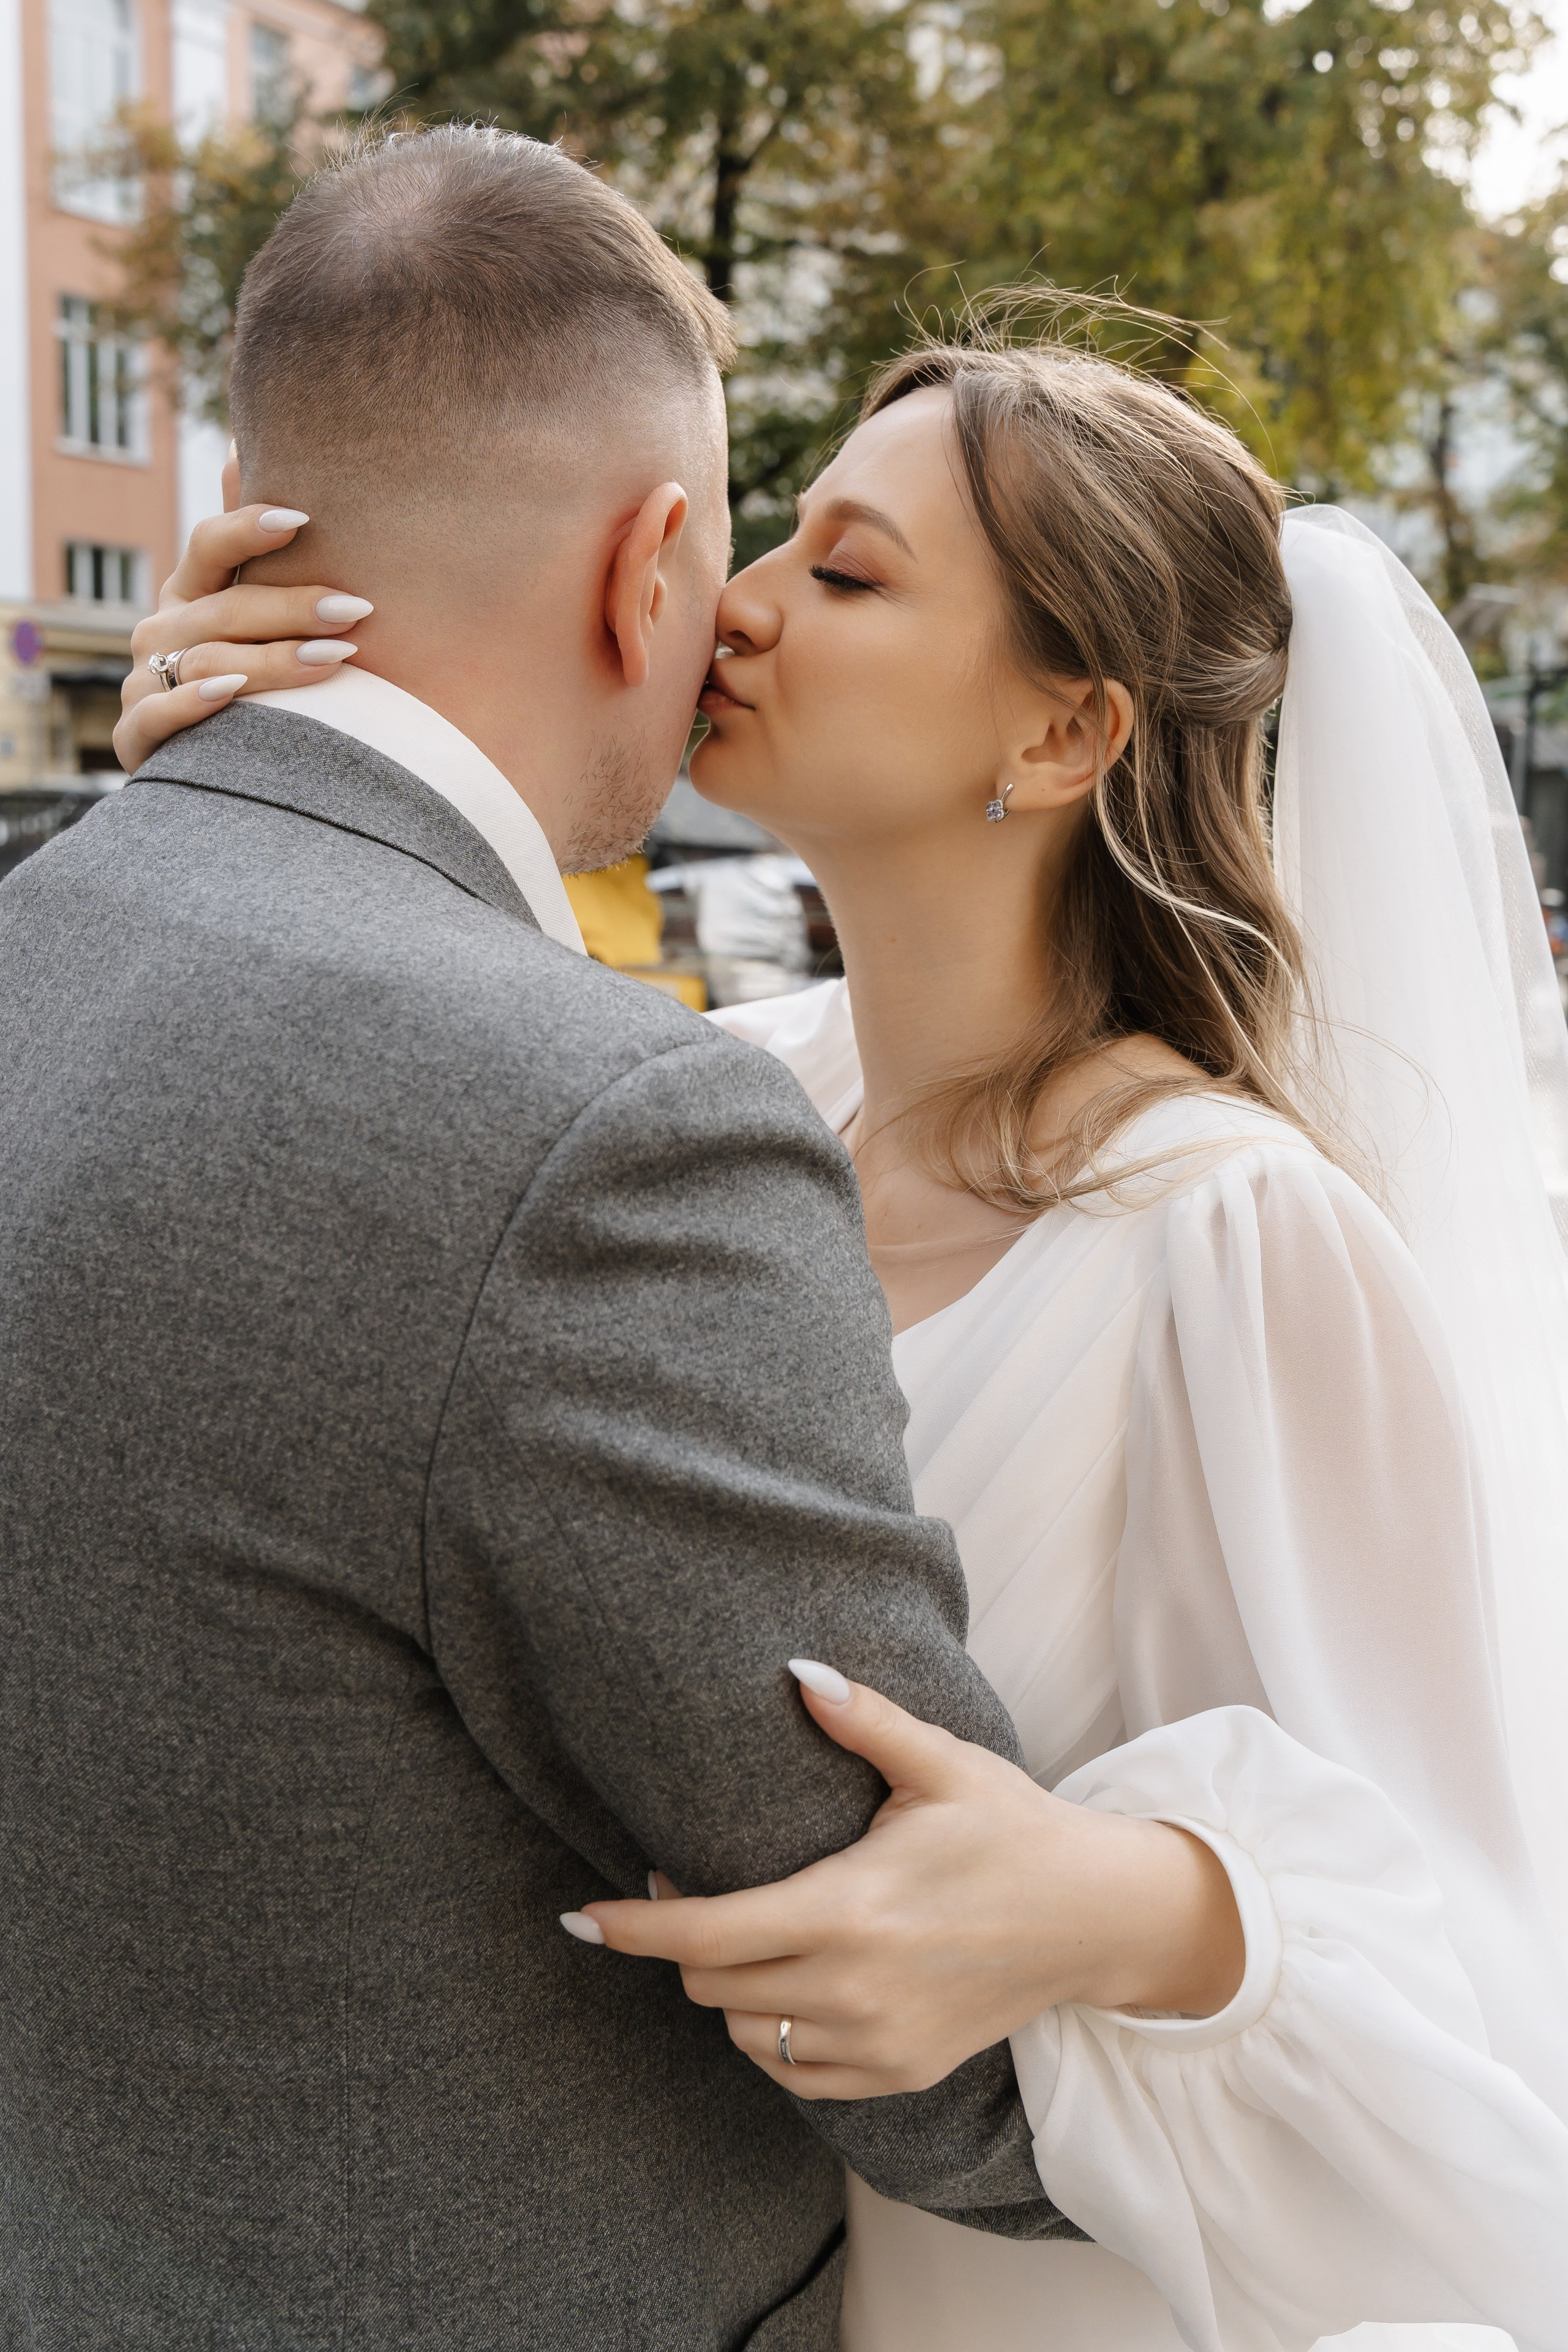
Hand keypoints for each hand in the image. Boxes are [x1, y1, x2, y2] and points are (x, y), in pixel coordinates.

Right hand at [115, 463, 373, 773]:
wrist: (208, 769)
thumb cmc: (243, 677)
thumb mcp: (248, 612)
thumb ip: (248, 546)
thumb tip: (241, 444)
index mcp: (189, 595)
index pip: (209, 546)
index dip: (248, 528)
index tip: (303, 519)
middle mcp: (160, 630)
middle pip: (225, 610)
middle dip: (292, 608)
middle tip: (355, 608)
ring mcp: (143, 682)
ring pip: (206, 662)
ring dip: (271, 660)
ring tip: (334, 659)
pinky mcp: (135, 736)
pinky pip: (158, 716)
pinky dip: (193, 704)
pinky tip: (231, 693)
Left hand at [571, 1668, 1244, 2101]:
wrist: (1097, 1917)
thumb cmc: (1014, 1829)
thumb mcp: (942, 1764)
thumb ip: (863, 1719)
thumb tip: (795, 1667)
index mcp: (852, 1910)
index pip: (709, 1936)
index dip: (633, 1929)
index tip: (578, 1918)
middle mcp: (856, 1989)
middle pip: (713, 1987)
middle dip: (680, 1942)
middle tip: (688, 1886)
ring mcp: (879, 2041)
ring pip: (745, 2035)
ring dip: (725, 1989)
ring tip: (743, 1933)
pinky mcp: (900, 2072)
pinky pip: (794, 2071)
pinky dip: (770, 2035)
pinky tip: (785, 1985)